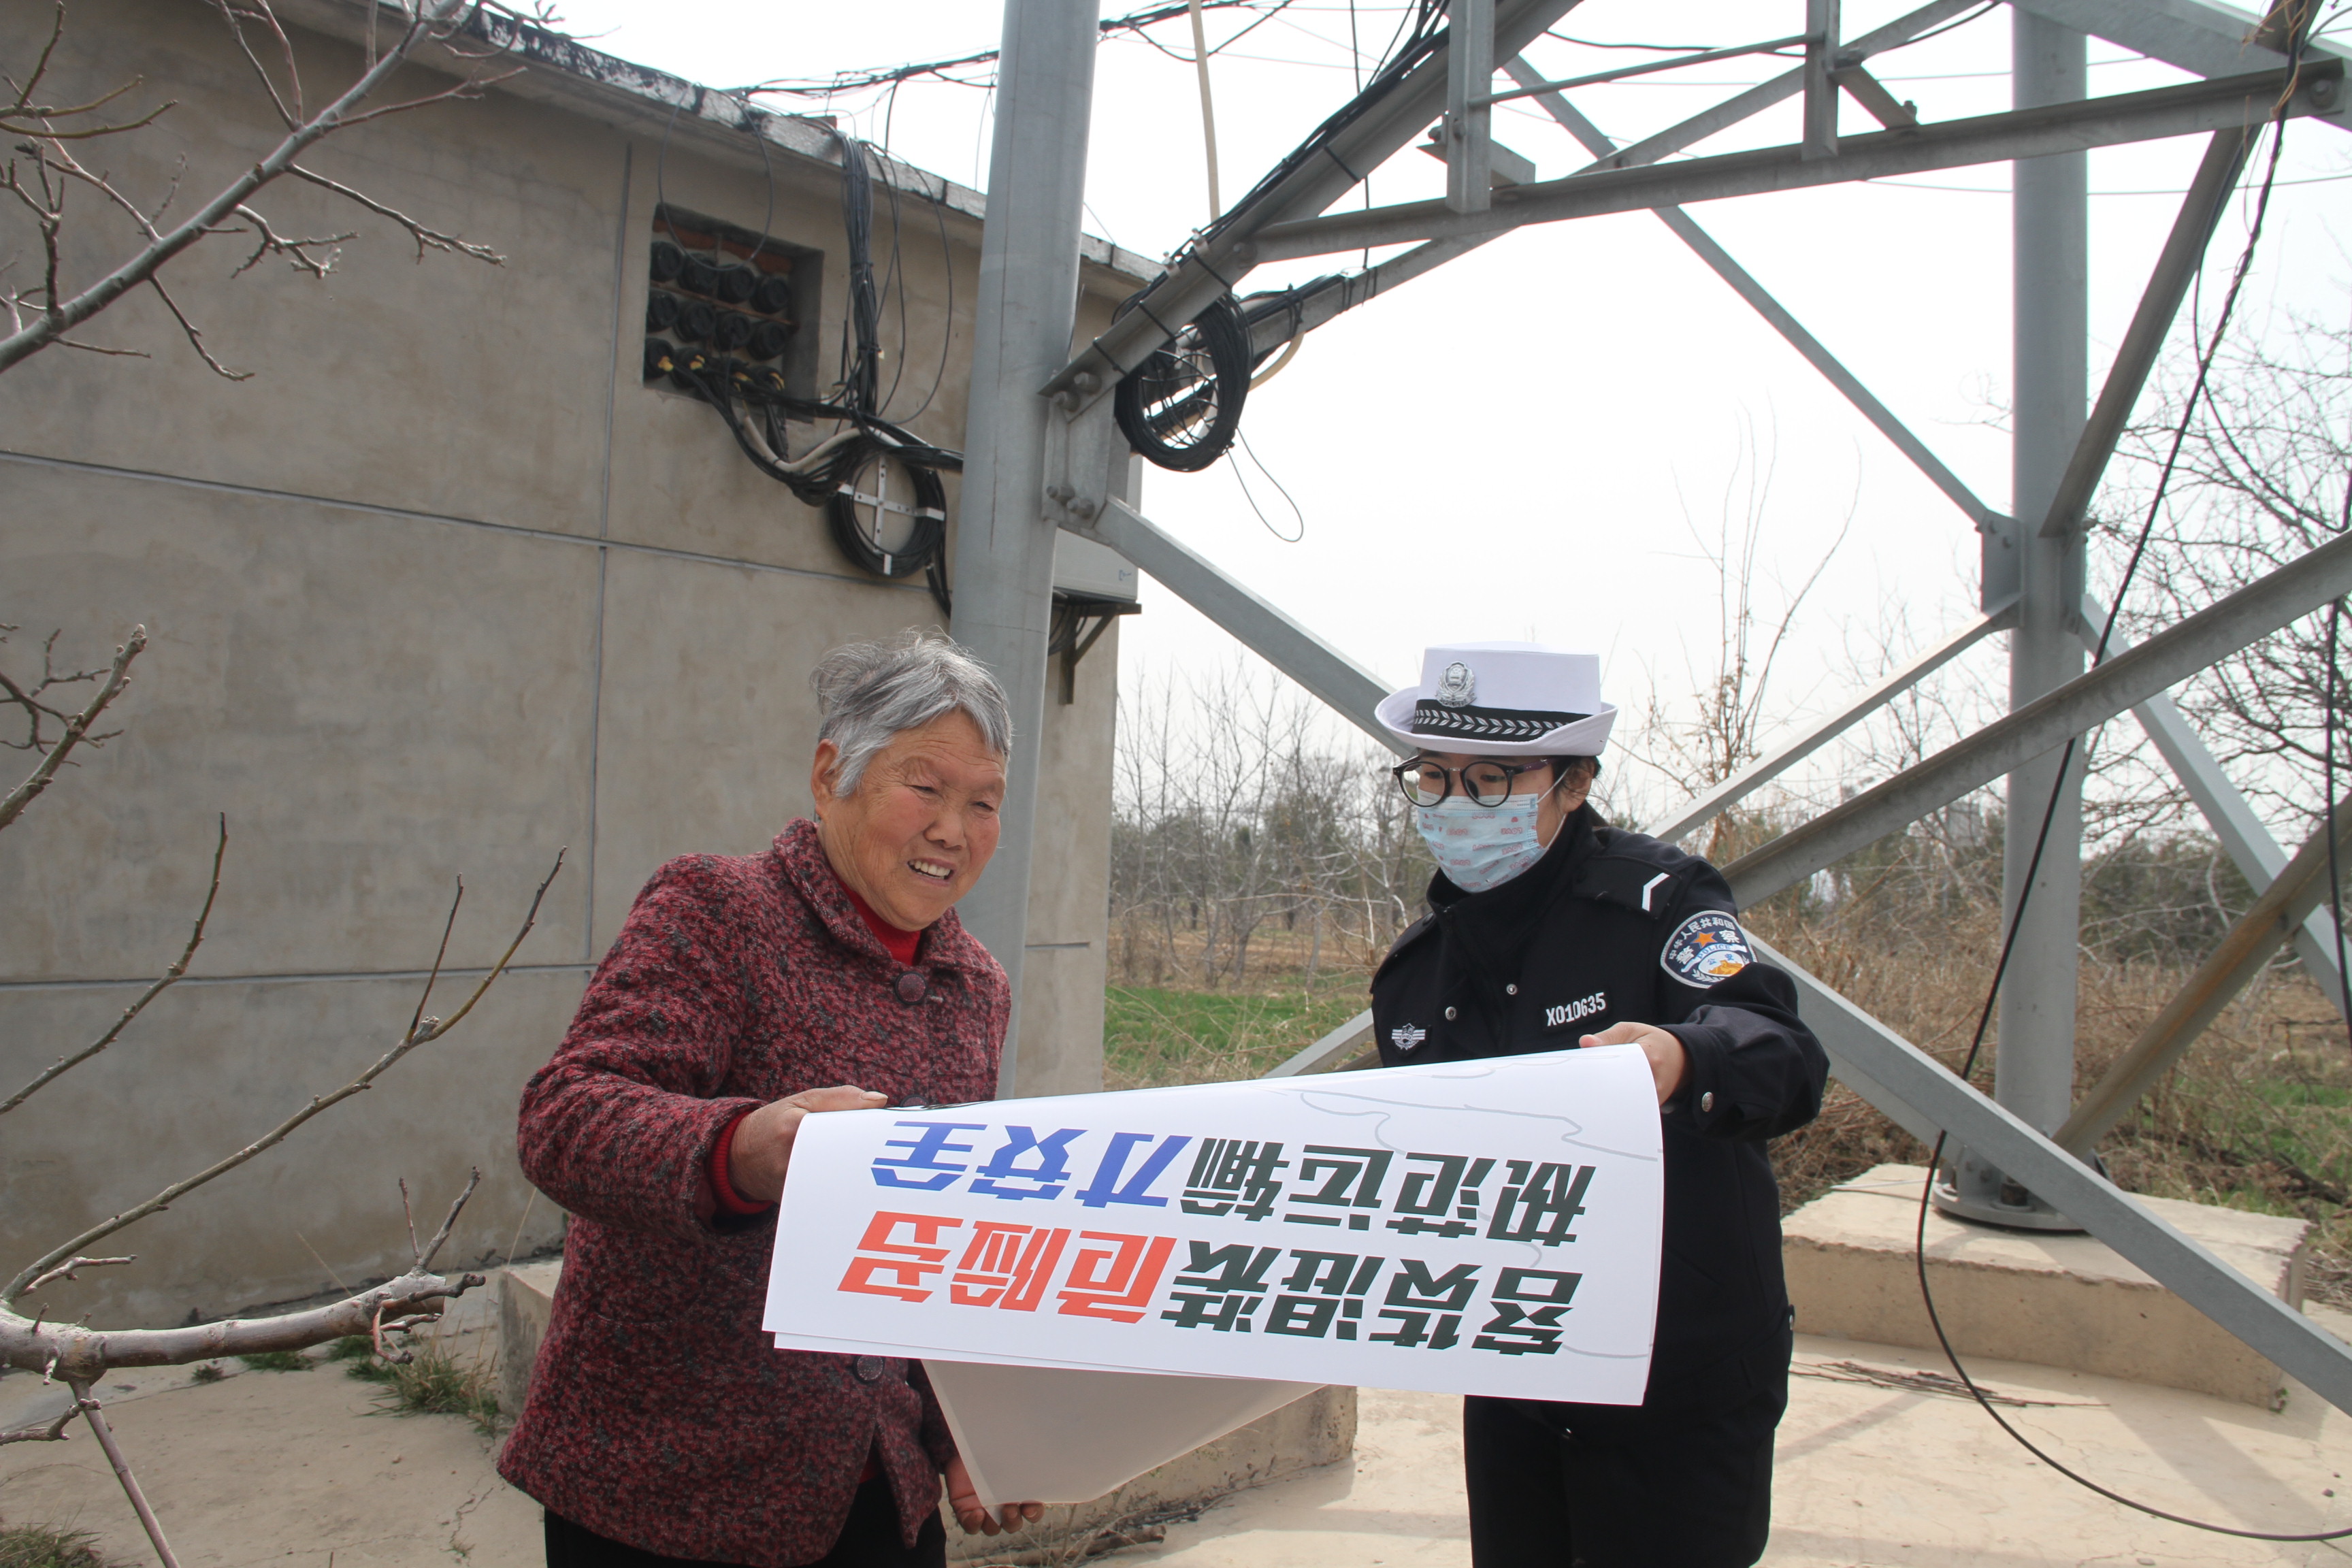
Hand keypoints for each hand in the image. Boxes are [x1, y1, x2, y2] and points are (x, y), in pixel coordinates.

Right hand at [727, 1085, 886, 1203]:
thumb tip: (880, 1100)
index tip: (887, 1132)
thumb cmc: (774, 1125)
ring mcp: (793, 1185)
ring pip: (842, 1181)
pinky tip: (852, 1182)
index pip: (845, 1130)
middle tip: (885, 1152)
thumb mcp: (802, 1101)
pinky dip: (846, 1188)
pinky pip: (831, 1196)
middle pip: (847, 1158)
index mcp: (794, 1128)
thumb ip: (841, 1098)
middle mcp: (792, 1159)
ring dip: (860, 1173)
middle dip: (869, 1155)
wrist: (739, 1159)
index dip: (870, 1132)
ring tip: (869, 1167)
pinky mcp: (797, 1204)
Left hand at [944, 1454, 1042, 1535]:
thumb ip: (1016, 1455)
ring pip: (994, 1528)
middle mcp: (1002, 1508)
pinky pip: (972, 1526)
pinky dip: (975, 1523)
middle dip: (1014, 1518)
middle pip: (1013, 1524)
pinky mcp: (967, 1513)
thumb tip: (1030, 1445)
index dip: (1034, 1512)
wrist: (966, 1450)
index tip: (1031, 1505)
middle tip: (1011, 1506)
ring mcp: (984, 1512)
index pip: (1031, 1511)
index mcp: (1017, 1495)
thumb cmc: (990, 1449)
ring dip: (996, 1523)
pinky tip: (977, 1513)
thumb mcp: (1003, 1451)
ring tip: (995, 1509)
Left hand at [1578, 1021, 1686, 1105]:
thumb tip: (1585, 1042)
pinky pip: (1630, 1110)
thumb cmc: (1651, 1042)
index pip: (1618, 1067)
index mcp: (1649, 1057)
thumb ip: (1608, 1037)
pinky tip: (1599, 1104)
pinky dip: (1614, 1106)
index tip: (1579, 1074)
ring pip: (1624, 1104)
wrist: (1681, 1059)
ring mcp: (1653, 1097)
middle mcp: (1653, 1081)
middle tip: (1577, 1090)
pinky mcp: (1651, 1107)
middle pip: (1619, 1090)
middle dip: (1598, 1089)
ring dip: (1605, 1100)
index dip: (1597, 1072)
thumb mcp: (1631, 1030)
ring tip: (1586, 1098)